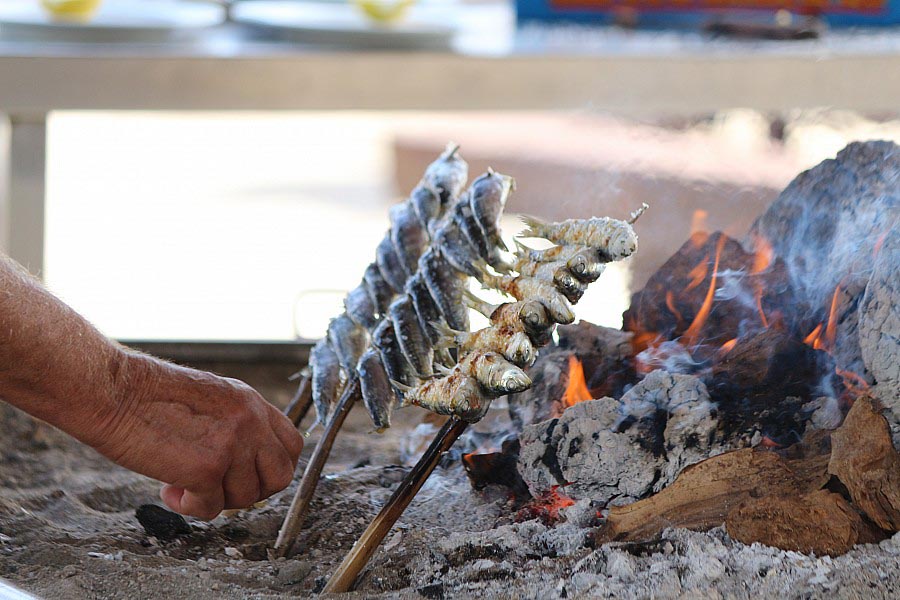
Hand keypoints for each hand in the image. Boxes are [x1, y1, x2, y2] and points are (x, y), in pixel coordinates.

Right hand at [91, 353, 302, 519]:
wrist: (114, 391)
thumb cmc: (147, 396)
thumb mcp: (210, 399)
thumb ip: (235, 425)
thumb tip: (245, 462)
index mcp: (251, 402)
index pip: (291, 445)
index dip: (272, 467)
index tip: (246, 475)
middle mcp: (250, 421)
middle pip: (280, 476)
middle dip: (251, 491)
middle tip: (219, 487)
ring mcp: (232, 444)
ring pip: (246, 498)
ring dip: (215, 499)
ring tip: (183, 483)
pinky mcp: (207, 468)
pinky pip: (212, 509)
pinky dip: (190, 507)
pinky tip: (169, 489)